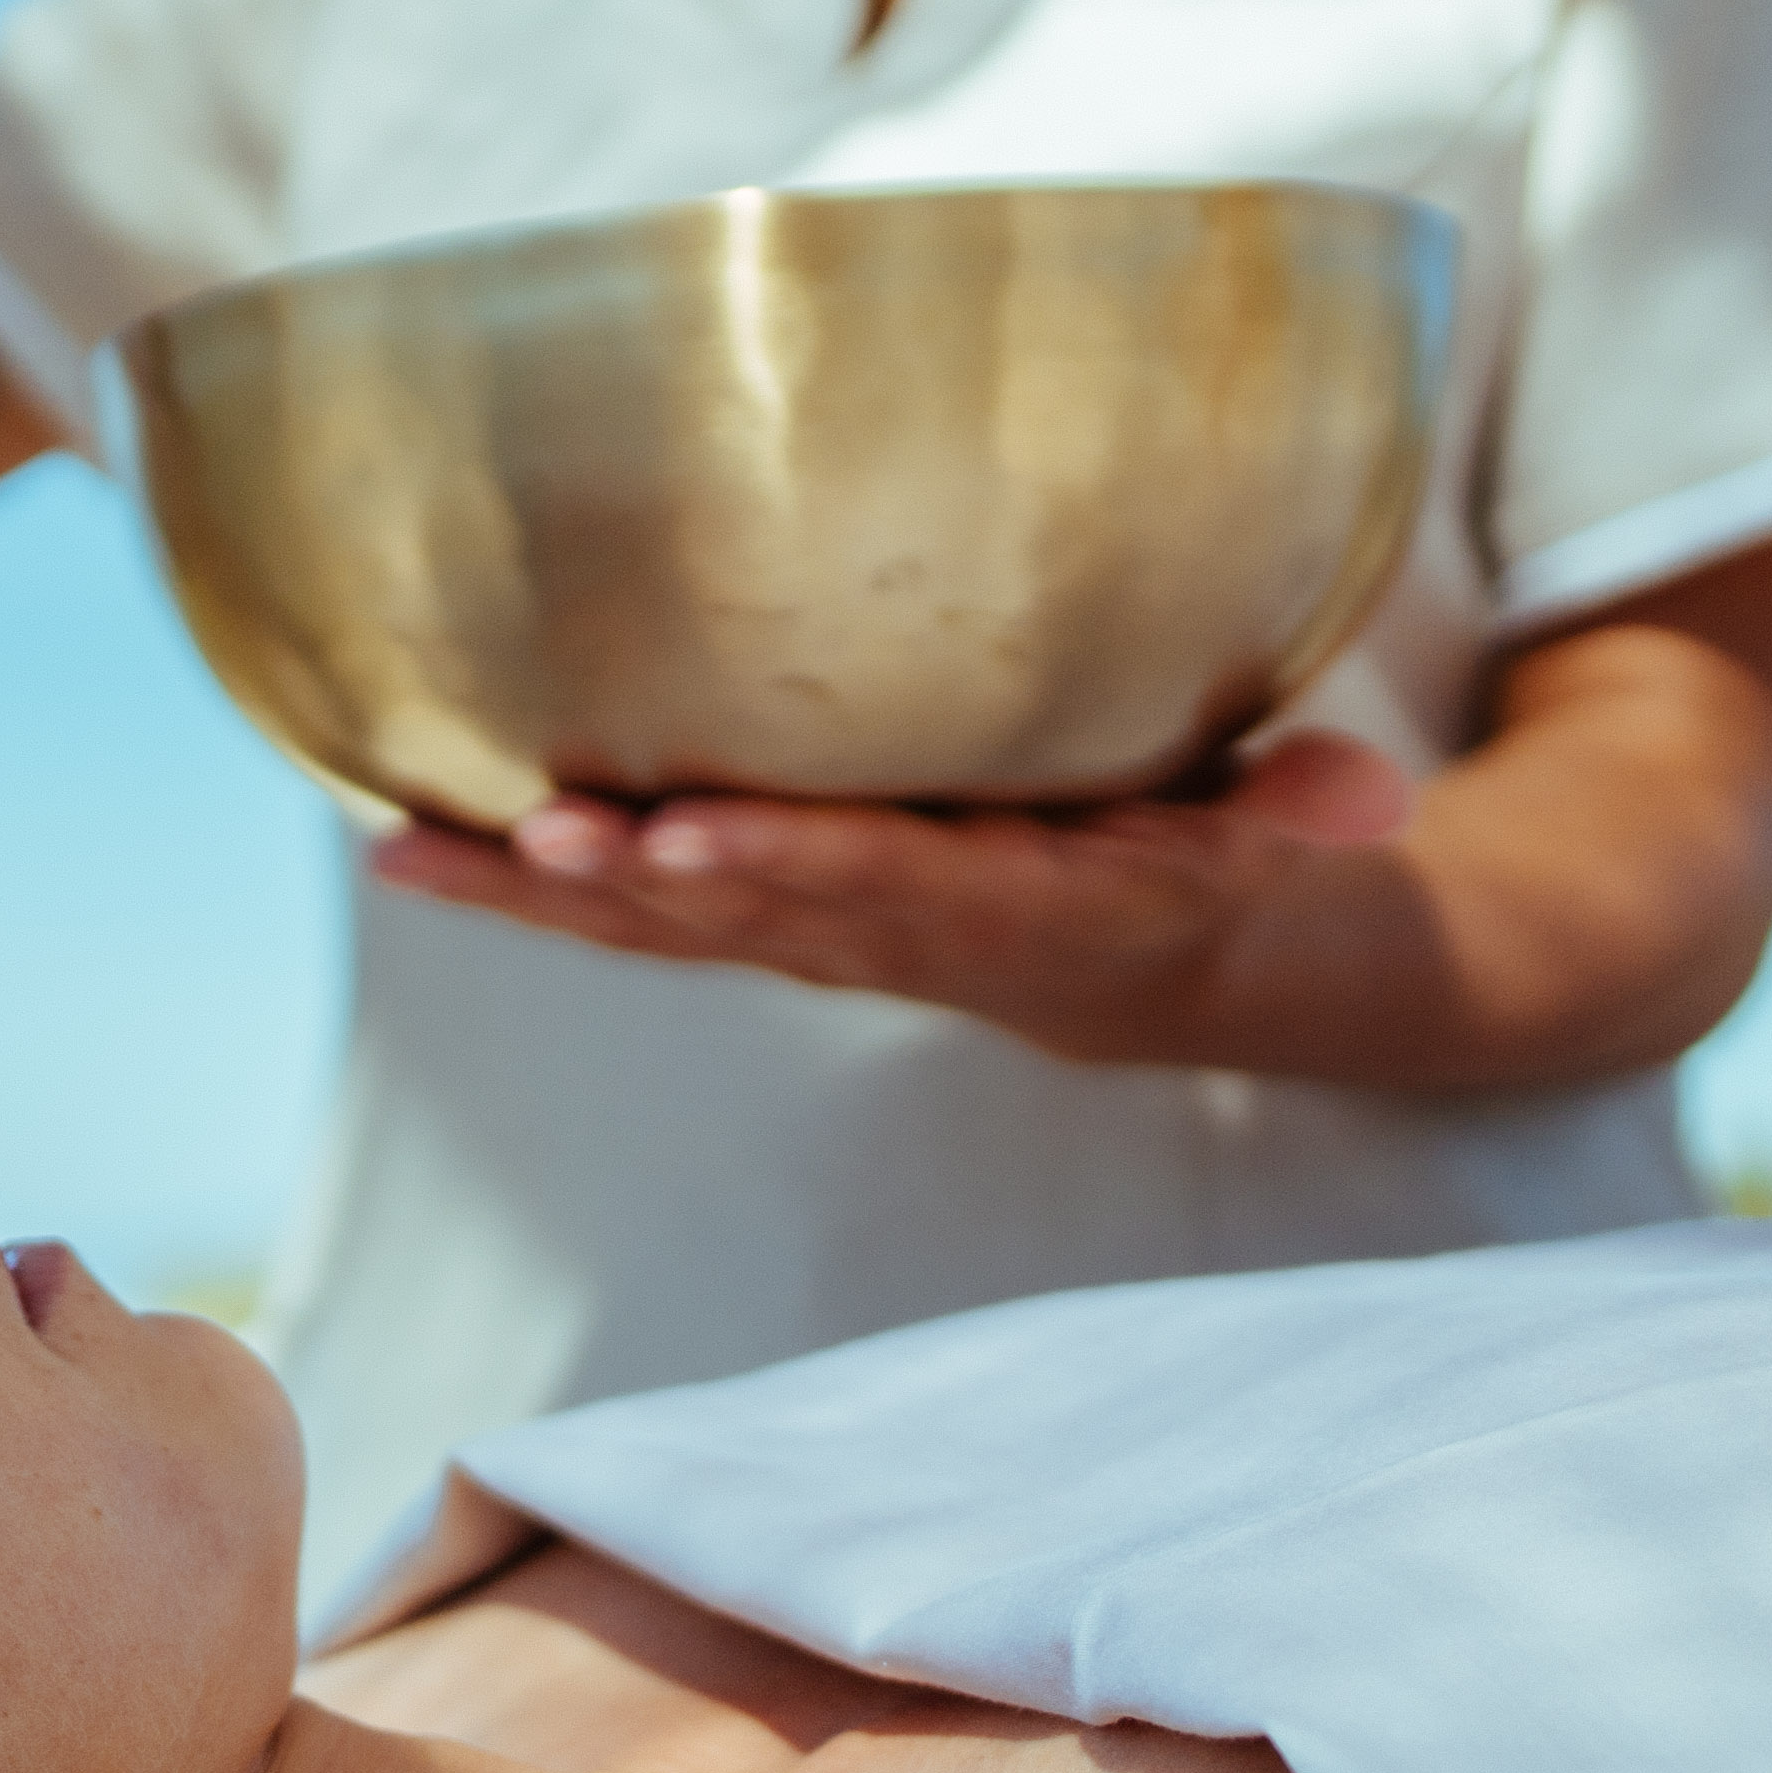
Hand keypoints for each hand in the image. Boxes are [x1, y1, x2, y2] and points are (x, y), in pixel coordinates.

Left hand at [367, 727, 1423, 1066]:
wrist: (1193, 968)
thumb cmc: (1235, 859)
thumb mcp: (1292, 841)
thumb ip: (1316, 814)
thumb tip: (1368, 804)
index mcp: (1028, 911)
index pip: (895, 889)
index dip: (788, 867)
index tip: (686, 840)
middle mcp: (904, 936)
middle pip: (746, 920)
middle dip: (630, 886)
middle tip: (525, 836)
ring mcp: (830, 938)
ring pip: (664, 928)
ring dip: (539, 898)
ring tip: (415, 854)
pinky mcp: (783, 924)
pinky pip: (639, 912)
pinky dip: (525, 886)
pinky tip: (403, 844)